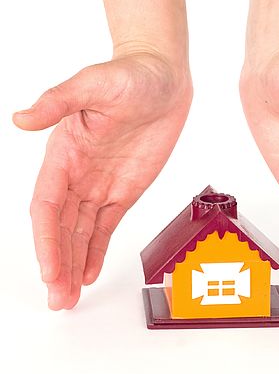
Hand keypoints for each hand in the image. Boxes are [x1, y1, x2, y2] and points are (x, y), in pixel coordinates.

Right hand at [13, 50, 191, 309]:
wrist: (161, 75)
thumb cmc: (129, 74)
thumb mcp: (94, 82)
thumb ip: (59, 101)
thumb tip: (22, 119)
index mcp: (64, 152)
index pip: (48, 205)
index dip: (47, 240)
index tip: (51, 269)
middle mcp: (78, 173)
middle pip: (62, 227)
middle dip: (58, 262)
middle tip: (59, 299)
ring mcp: (101, 183)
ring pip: (82, 232)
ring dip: (74, 263)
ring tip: (68, 296)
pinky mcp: (125, 188)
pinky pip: (107, 225)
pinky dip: (97, 249)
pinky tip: (89, 272)